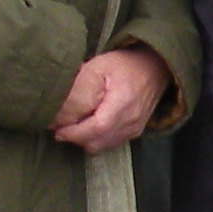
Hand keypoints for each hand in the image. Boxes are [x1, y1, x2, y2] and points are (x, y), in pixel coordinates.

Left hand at [52, 45, 170, 153]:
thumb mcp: (99, 66)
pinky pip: (110, 144)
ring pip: (102, 146)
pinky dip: (95, 140)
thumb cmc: (125, 65)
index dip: (74, 133)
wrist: (155, 69)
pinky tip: (87, 128)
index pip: (97, 127)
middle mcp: (132, 120)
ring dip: (84, 140)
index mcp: (124, 102)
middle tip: (59, 128)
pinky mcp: (135, 132)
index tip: (57, 129)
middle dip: (75, 139)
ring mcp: (135, 129)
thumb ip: (81, 85)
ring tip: (71, 128)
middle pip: (97, 142)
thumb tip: (59, 104)